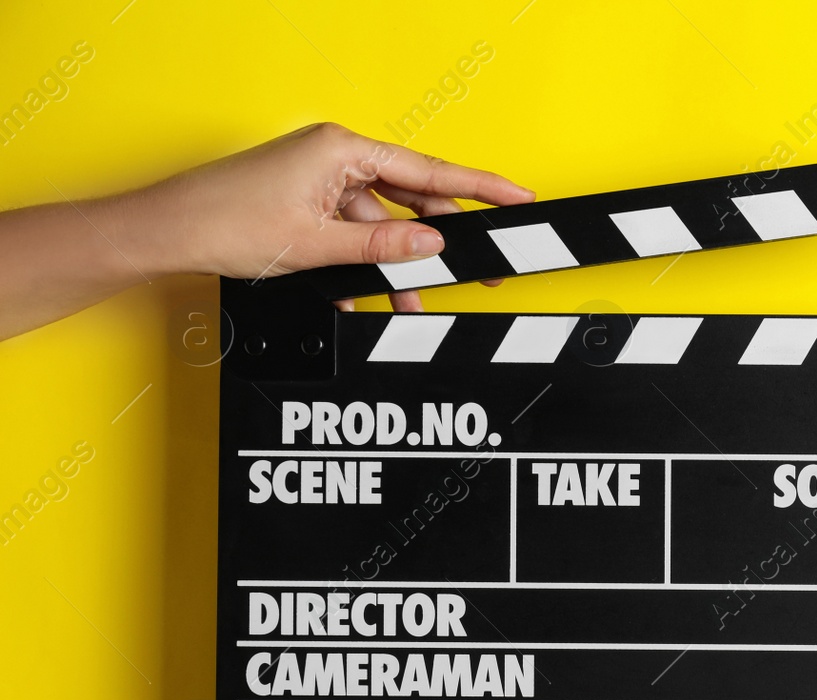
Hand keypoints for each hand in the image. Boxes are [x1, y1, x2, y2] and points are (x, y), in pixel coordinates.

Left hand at [115, 121, 533, 311]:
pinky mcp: (307, 200)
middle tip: (473, 269)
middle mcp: (335, 156)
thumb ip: (384, 246)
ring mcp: (321, 178)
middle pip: (411, 199)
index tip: (518, 197)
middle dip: (436, 241)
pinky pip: (354, 232)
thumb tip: (434, 245)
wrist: (166, 233)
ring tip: (408, 301)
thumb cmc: (225, 223)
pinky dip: (364, 263)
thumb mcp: (318, 245)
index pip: (430, 172)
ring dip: (396, 263)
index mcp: (342, 149)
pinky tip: (362, 293)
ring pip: (382, 223)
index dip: (481, 188)